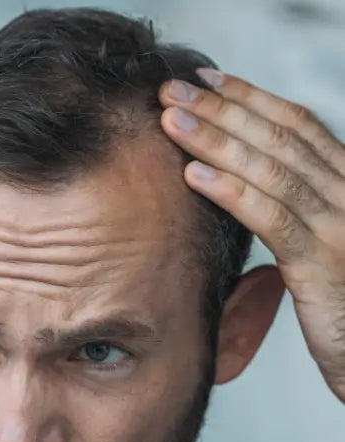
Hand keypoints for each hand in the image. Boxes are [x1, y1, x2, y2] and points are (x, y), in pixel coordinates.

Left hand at [158, 68, 344, 401]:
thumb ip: (295, 212)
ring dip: (216, 141)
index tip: (205, 80)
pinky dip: (231, 192)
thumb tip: (248, 188)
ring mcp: (339, 226)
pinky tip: (194, 176)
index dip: (250, 98)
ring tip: (171, 121)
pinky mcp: (322, 263)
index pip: (297, 126)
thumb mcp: (321, 245)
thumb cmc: (343, 303)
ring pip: (271, 170)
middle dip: (222, 109)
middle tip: (172, 89)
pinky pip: (271, 218)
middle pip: (279, 138)